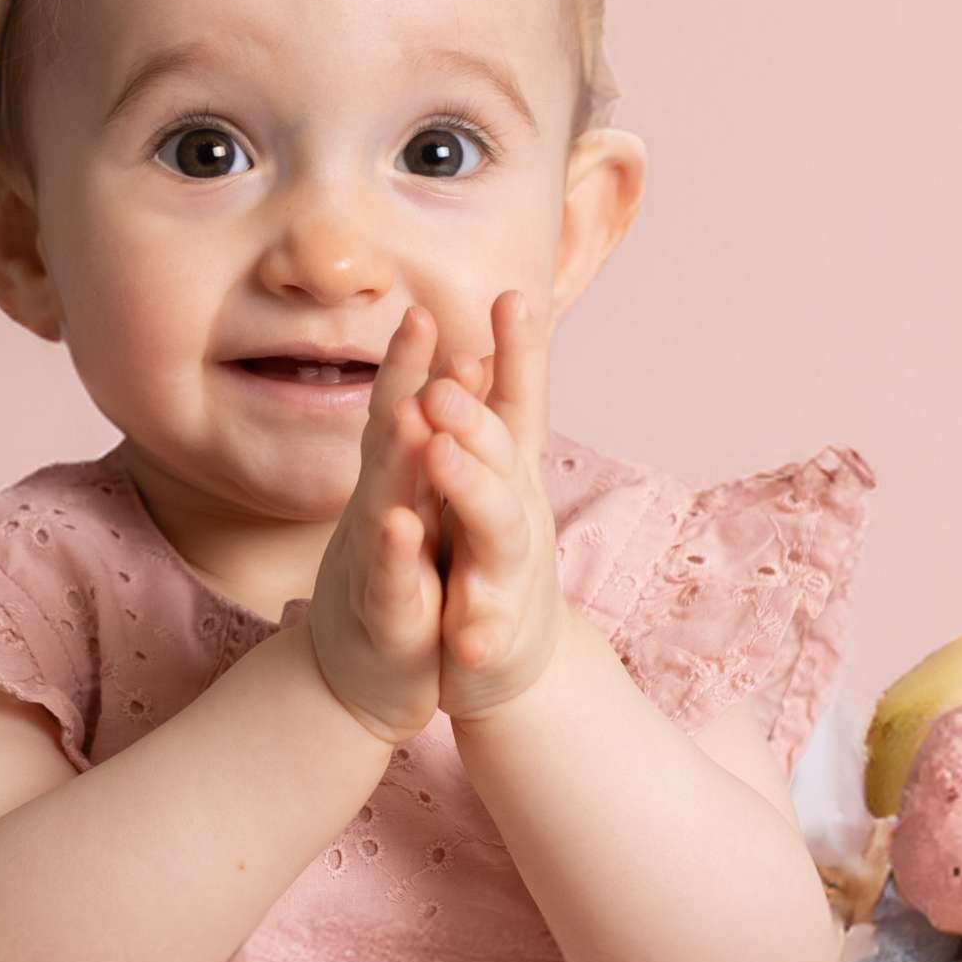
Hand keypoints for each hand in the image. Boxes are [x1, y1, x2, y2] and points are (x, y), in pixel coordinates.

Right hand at [299, 304, 446, 745]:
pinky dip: (394, 552)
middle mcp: (380, 511)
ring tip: (417, 413)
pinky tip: (400, 524)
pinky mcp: (388, 619)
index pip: (404, 407)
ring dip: (401, 458)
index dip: (415, 357)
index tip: (430, 299)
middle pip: (390, 434)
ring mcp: (377, 563)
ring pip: (387, 501)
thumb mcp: (407, 511)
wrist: (358, 681)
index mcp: (397, 485)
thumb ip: (416, 447)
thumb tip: (432, 378)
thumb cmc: (394, 585)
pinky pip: (390, 580)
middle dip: (405, 378)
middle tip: (419, 318)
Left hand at [420, 286, 563, 722]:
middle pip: (503, 454)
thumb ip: (486, 421)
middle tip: (444, 376)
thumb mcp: (489, 482)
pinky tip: (468, 635)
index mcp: (507, 476)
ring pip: (497, 532)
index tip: (511, 296)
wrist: (511, 666)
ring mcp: (506, 578)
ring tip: (443, 454)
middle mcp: (515, 516)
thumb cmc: (487, 560)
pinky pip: (487, 634)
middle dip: (475, 414)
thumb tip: (476, 347)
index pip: (517, 404)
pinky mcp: (491, 639)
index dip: (519, 353)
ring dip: (472, 491)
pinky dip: (480, 631)